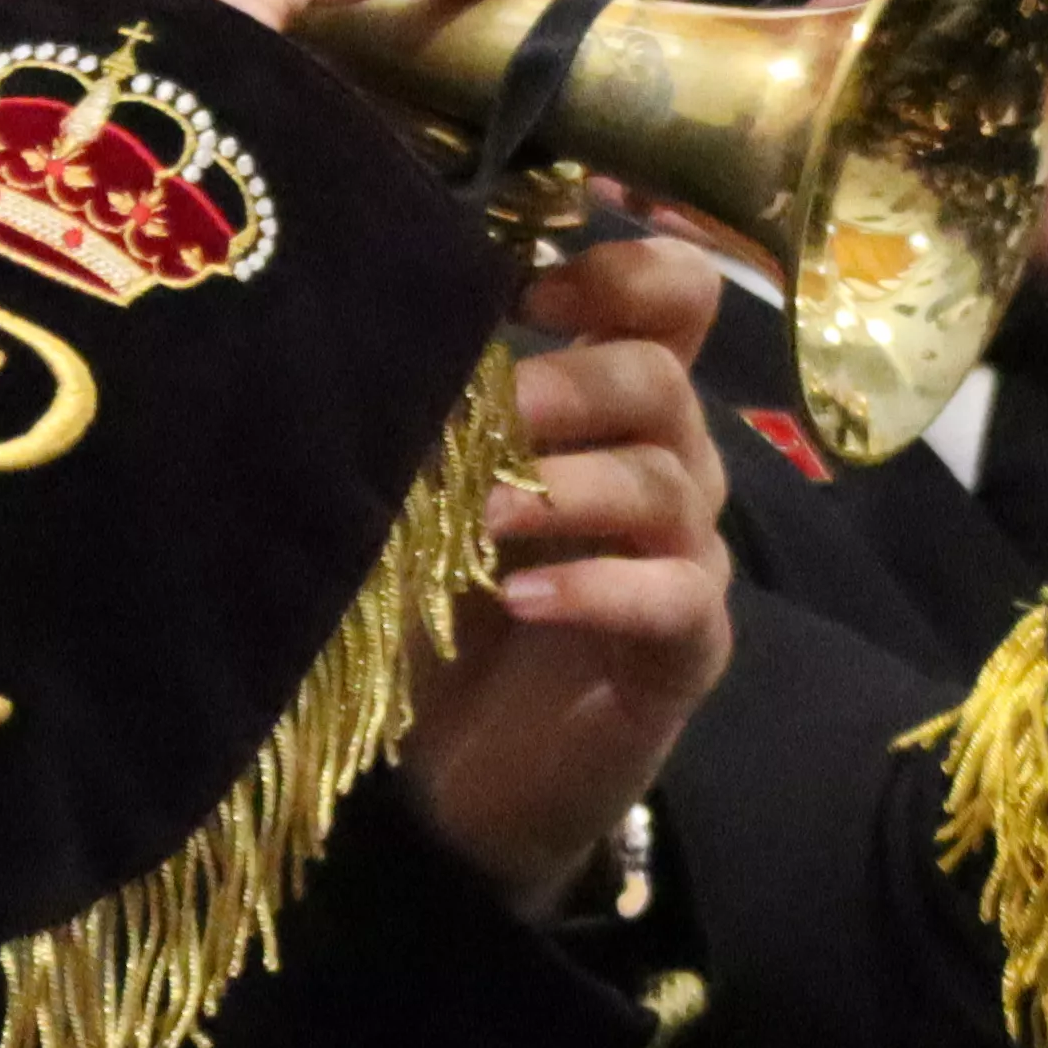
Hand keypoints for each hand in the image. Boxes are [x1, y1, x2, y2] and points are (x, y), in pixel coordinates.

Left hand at [408, 234, 735, 913]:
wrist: (458, 776)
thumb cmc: (437, 609)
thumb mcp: (420, 499)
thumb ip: (425, 419)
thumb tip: (361, 336)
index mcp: (612, 409)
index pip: (673, 300)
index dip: (622, 270)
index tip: (527, 290)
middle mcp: (666, 466)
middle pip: (661, 380)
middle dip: (568, 384)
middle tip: (486, 412)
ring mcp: (686, 558)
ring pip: (669, 483)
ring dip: (566, 487)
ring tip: (482, 515)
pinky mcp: (687, 649)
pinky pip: (674, 598)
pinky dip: (597, 588)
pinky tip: (523, 598)